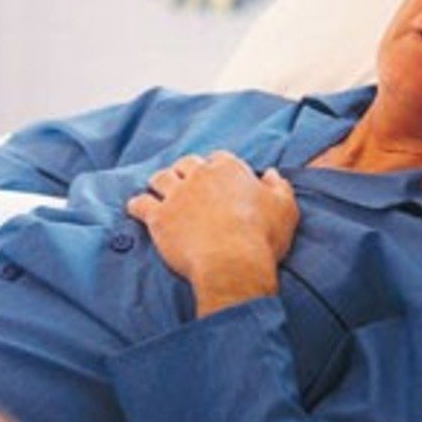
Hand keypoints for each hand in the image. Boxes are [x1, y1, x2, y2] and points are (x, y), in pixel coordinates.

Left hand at [126, 152, 299, 316]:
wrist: (233, 263)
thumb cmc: (263, 237)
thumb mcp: (285, 208)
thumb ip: (279, 186)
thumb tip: (271, 174)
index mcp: (228, 169)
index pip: (219, 158)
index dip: (218, 168)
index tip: (218, 178)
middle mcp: (199, 176)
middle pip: (186, 164)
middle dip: (186, 171)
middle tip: (186, 181)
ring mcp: (176, 195)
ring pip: (161, 178)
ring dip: (160, 182)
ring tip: (159, 189)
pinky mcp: (159, 217)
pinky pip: (140, 204)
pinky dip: (137, 205)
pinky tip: (136, 208)